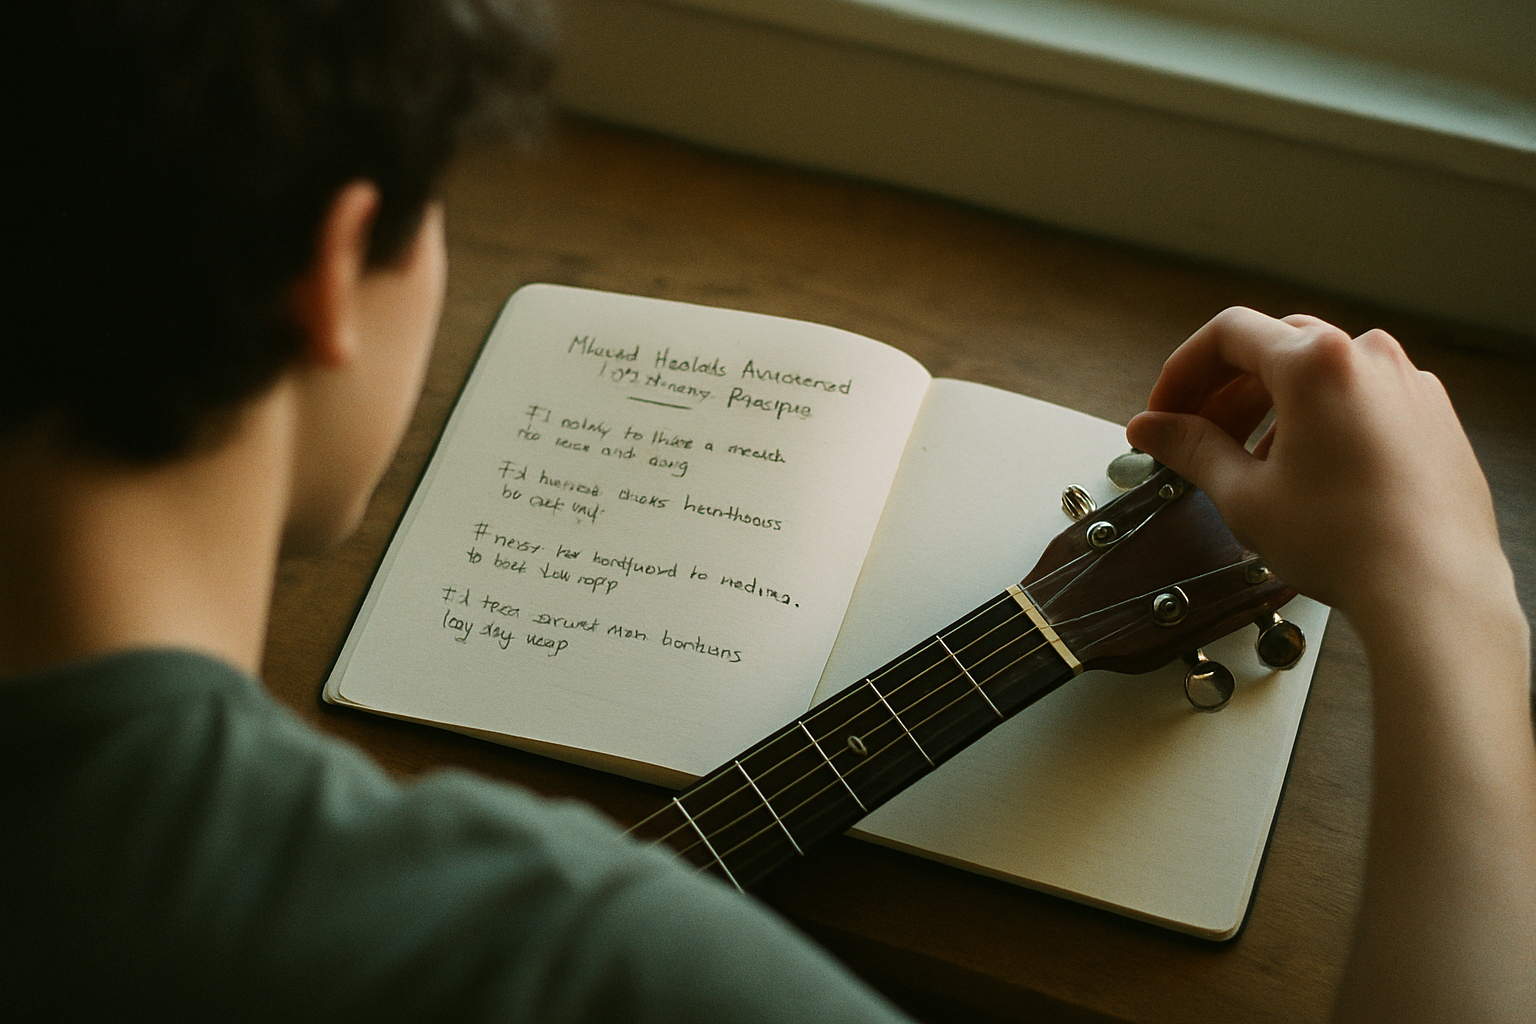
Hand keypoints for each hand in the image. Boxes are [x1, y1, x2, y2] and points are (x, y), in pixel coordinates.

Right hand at [1125, 308, 1504, 624]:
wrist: (1434, 590)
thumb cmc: (1348, 543)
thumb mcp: (1243, 494)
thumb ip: (1191, 448)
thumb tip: (1152, 429)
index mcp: (1317, 363)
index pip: (1228, 334)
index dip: (1182, 371)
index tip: (1164, 411)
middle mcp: (1369, 357)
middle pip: (1274, 348)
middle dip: (1224, 391)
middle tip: (1194, 436)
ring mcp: (1408, 384)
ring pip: (1319, 374)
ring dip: (1271, 407)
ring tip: (1249, 463)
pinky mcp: (1432, 417)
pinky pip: (1362, 398)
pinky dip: (1320, 420)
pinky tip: (1305, 471)